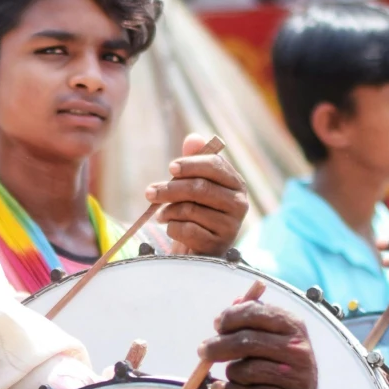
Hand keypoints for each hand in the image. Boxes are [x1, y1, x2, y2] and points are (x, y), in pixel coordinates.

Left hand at [149, 135, 250, 254]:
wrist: (200, 249)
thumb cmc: (198, 212)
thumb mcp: (195, 185)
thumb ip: (194, 161)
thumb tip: (193, 138)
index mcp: (235, 183)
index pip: (214, 165)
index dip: (190, 164)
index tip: (170, 168)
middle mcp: (239, 203)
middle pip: (200, 188)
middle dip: (170, 189)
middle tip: (149, 193)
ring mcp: (231, 226)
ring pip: (191, 210)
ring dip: (168, 211)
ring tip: (161, 214)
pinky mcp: (217, 245)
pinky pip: (187, 230)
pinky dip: (172, 228)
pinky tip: (171, 228)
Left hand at [198, 283, 317, 388]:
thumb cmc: (280, 362)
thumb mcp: (275, 335)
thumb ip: (257, 317)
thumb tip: (236, 301)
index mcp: (292, 325)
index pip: (254, 312)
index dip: (230, 317)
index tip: (217, 325)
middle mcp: (297, 348)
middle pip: (245, 341)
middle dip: (217, 346)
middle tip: (202, 351)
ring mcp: (293, 375)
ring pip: (244, 370)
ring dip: (231, 373)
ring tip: (234, 374)